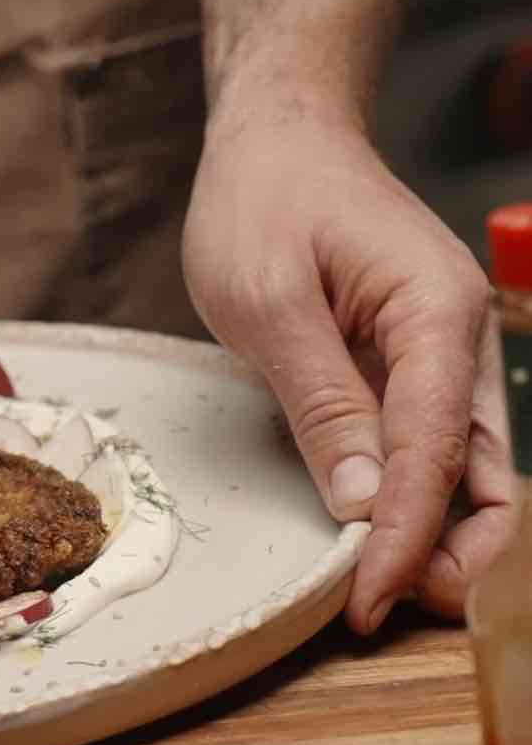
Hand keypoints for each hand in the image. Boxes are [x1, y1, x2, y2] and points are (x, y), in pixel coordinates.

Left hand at [182, 110, 516, 633]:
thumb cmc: (261, 198)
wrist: (274, 136)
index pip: (436, 450)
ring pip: (465, 464)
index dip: (405, 536)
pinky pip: (427, 440)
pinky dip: (410, 493)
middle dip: (451, 550)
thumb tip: (364, 504)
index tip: (369, 602)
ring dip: (436, 531)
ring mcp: (438, 348)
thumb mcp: (268, 300)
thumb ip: (322, 402)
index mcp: (434, 312)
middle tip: (385, 608)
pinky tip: (373, 528)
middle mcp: (457, 335)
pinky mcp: (407, 358)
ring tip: (381, 588)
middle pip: (483, 469)